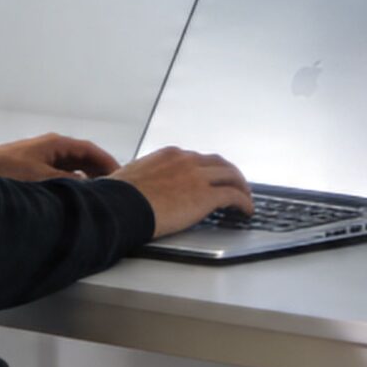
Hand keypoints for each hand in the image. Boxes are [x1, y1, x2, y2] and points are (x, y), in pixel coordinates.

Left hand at [0, 132, 121, 182]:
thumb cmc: (8, 171)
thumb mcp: (44, 178)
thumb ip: (70, 183)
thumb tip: (90, 188)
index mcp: (56, 144)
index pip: (90, 150)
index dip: (108, 162)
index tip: (122, 174)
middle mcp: (51, 148)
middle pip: (83, 158)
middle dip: (100, 172)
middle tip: (114, 187)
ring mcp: (42, 157)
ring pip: (72, 168)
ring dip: (86, 179)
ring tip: (99, 194)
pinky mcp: (33, 168)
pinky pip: (60, 174)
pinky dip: (72, 183)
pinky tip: (75, 197)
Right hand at [106, 146, 254, 236]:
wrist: (121, 207)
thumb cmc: (119, 197)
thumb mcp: (132, 177)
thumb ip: (144, 178)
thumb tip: (139, 189)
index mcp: (170, 155)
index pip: (196, 158)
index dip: (207, 169)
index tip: (210, 177)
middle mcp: (186, 161)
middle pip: (218, 163)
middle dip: (229, 173)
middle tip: (235, 184)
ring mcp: (198, 177)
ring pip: (230, 175)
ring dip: (241, 186)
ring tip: (246, 197)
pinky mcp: (206, 196)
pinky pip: (233, 196)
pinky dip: (244, 202)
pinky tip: (246, 210)